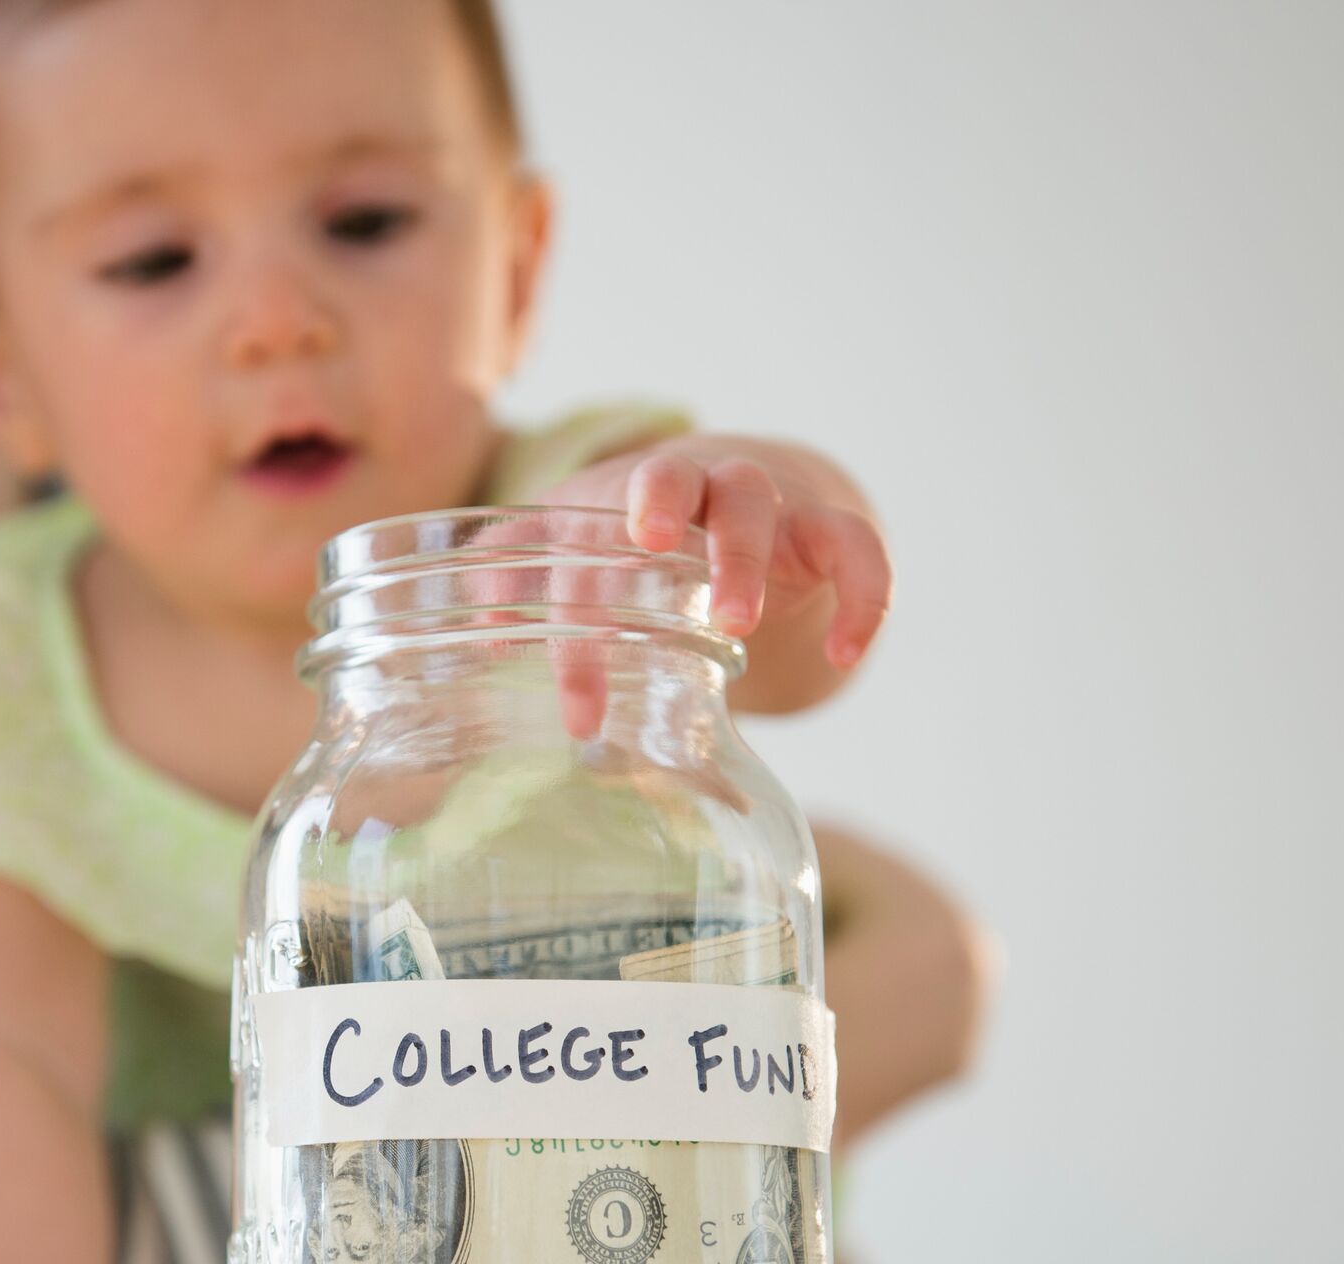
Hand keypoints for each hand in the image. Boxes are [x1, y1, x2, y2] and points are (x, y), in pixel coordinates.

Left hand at [534, 440, 893, 731]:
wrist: (743, 499)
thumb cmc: (639, 533)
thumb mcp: (575, 546)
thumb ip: (516, 574)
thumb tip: (480, 626)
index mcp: (620, 494)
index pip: (588, 538)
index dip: (576, 617)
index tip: (580, 708)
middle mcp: (693, 484)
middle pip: (678, 474)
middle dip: (660, 509)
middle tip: (653, 558)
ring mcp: (766, 501)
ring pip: (760, 503)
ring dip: (744, 556)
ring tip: (736, 624)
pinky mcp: (827, 527)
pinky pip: (858, 547)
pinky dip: (862, 592)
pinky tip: (843, 653)